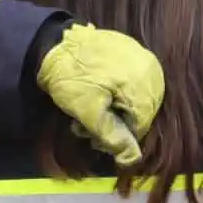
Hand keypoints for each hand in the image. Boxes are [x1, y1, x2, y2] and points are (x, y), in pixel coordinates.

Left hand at [36, 26, 166, 168]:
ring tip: (87, 110)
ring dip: (113, 109)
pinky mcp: (130, 49)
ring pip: (135, 96)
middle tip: (86, 127)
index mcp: (144, 84)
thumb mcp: (89, 112)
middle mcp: (151, 68)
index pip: (141, 125)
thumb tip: (133, 160)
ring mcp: (141, 56)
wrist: (51, 43)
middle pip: (140, 110)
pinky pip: (130, 79)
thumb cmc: (70, 79)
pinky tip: (96, 92)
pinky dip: (115, 91)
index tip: (93, 140)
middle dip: (114, 123)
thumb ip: (112, 136)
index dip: (118, 138)